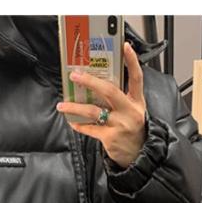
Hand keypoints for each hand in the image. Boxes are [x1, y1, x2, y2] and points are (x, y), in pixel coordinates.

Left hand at [56, 42, 146, 168]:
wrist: (139, 156)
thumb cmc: (133, 131)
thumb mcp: (133, 112)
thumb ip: (121, 100)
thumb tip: (98, 88)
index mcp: (136, 102)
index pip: (136, 77)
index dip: (132, 61)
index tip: (125, 46)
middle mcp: (129, 111)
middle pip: (109, 91)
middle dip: (90, 81)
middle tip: (75, 75)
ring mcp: (119, 124)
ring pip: (93, 111)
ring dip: (74, 108)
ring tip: (62, 106)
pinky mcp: (110, 138)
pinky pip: (90, 128)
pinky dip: (79, 125)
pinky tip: (72, 122)